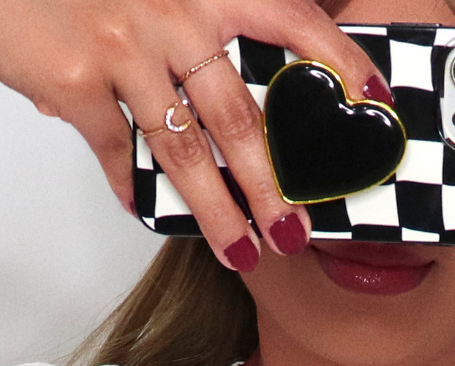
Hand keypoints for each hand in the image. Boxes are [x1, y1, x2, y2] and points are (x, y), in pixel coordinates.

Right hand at [0, 0, 385, 263]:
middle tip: (298, 233)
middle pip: (241, 116)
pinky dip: (133, 188)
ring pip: (186, 151)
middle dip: (274, 187)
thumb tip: (256, 97)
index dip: (339, 59)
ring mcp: (125, 46)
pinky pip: (120, 152)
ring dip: (218, 213)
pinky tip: (144, 211)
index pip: (292, 17)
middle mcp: (173, 11)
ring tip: (243, 252)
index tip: (375, 100)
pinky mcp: (79, 82)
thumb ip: (205, 26)